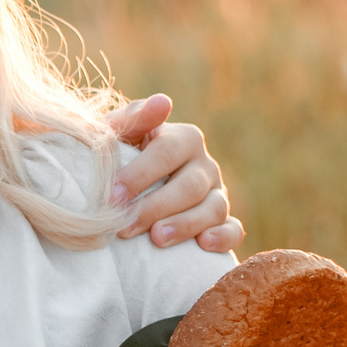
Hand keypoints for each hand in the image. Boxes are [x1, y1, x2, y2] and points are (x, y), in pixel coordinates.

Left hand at [105, 95, 242, 252]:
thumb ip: (133, 117)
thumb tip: (163, 102)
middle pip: (189, 186)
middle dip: (155, 207)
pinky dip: (223, 237)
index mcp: (183, 138)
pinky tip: (203, 244)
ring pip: (213, 208)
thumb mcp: (118, 135)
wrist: (124, 190)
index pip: (167, 153)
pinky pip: (233, 229)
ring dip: (185, 225)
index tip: (113, 196)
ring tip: (157, 239)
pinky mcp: (223, 220)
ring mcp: (217, 193)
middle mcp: (204, 164)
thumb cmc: (118, 158)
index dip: (140, 174)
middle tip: (124, 226)